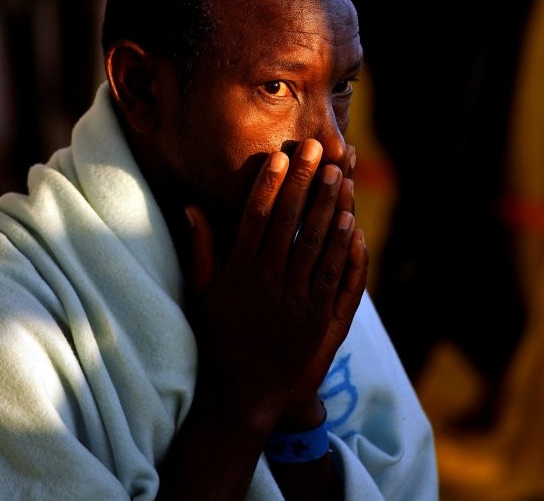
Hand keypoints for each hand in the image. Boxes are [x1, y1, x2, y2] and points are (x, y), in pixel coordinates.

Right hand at [184, 139, 367, 431]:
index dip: (270, 185)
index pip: (257, 218)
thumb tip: (190, 206)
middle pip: (292, 224)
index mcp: (240, 274)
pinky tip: (353, 223)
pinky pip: (337, 277)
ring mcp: (297, 302)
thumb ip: (200, 249)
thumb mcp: (203, 294)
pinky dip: (346, 249)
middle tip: (317, 149)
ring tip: (339, 175)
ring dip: (330, 208)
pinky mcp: (320, 320)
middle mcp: (269, 283)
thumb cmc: (220, 339)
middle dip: (305, 183)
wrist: (244, 393)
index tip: (279, 157)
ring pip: (318, 245)